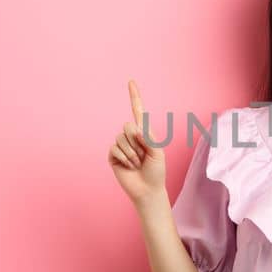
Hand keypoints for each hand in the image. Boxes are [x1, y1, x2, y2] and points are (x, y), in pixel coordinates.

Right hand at [109, 79, 166, 203]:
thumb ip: (148, 138)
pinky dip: (124, 158)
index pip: (138, 111)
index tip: (131, 81)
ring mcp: (121, 145)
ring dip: (132, 153)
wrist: (147, 190)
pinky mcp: (113, 155)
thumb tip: (134, 128)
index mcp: (144, 132)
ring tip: (137, 163)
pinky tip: (128, 166)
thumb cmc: (156, 171)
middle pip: (128, 126)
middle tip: (143, 156)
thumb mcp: (157, 152)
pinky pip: (115, 148)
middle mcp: (131, 136)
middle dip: (137, 142)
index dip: (134, 96)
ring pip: (121, 138)